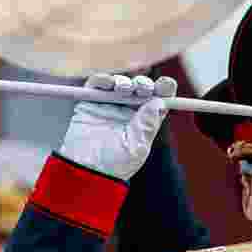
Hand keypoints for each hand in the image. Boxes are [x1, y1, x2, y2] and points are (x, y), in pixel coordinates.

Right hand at [58, 73, 176, 180]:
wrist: (86, 171)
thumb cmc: (114, 165)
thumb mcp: (137, 147)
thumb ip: (147, 125)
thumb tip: (159, 102)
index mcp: (145, 121)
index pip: (158, 100)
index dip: (164, 90)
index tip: (166, 85)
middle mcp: (129, 111)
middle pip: (140, 89)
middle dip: (144, 84)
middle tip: (143, 88)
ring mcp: (109, 105)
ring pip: (120, 84)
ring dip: (124, 82)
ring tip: (124, 88)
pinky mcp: (89, 103)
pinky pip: (97, 86)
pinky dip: (103, 80)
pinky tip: (108, 83)